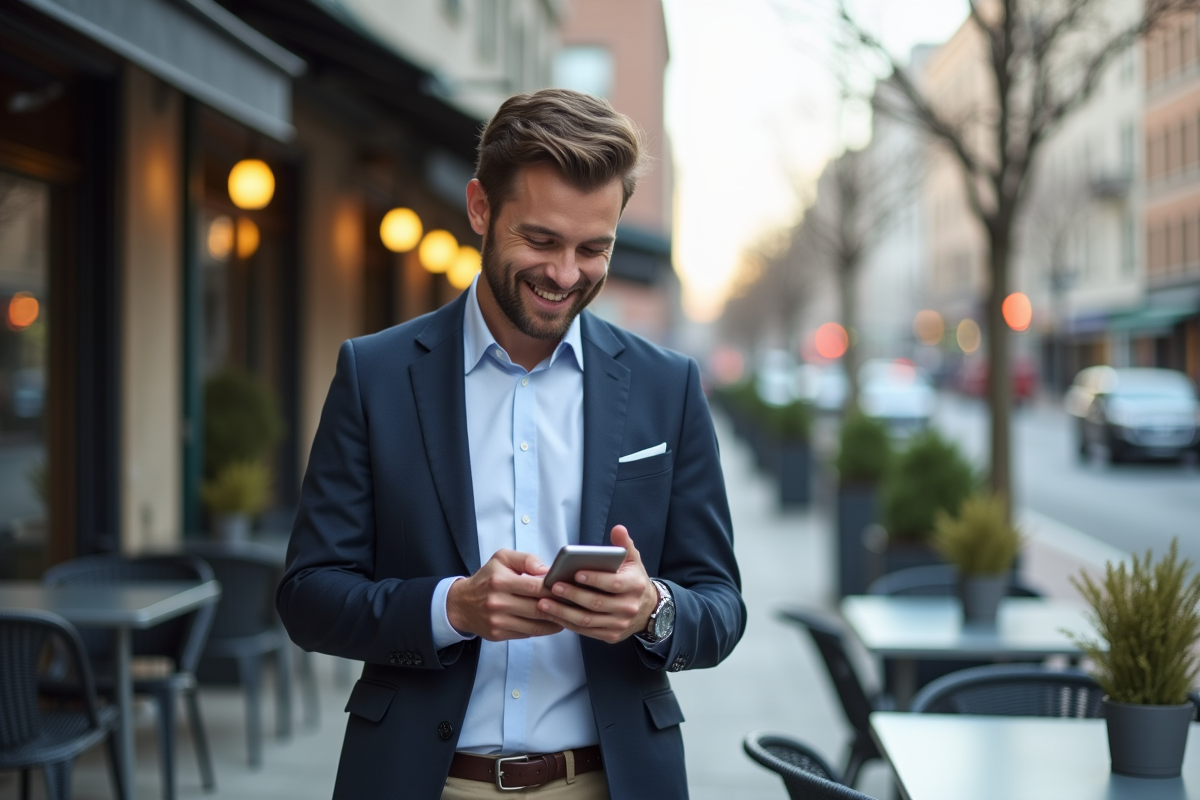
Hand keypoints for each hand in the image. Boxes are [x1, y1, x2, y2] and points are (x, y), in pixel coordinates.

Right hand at [447, 549, 562, 640]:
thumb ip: (525, 559)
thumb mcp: (502, 559)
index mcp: (500, 581)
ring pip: (535, 625)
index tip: (568, 588)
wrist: (462, 603)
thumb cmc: (487, 578)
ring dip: (555, 621)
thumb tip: (546, 570)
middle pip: (538, 608)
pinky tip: (552, 623)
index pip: (535, 587)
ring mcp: (498, 621)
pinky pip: (527, 633)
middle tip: (574, 603)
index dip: (554, 589)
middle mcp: (497, 602)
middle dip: (559, 606)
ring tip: (567, 614)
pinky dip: (543, 629)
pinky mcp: (498, 634)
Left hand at [537, 525, 658, 643]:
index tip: (576, 573)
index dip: (595, 579)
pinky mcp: (611, 635)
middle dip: (573, 595)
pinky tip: (553, 614)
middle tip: (554, 587)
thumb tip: (618, 529)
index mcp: (634, 586)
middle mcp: (628, 607)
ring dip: (564, 612)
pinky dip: (568, 623)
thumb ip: (624, 544)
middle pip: (597, 603)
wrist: (648, 610)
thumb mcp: (633, 561)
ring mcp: (619, 624)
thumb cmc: (633, 580)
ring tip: (544, 603)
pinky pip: (586, 631)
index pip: (613, 584)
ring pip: (588, 620)